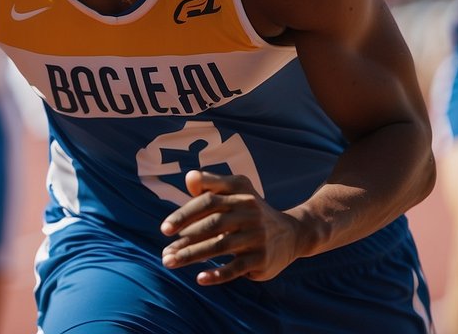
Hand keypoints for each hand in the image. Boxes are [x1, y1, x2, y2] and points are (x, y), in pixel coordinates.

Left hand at [159, 170, 303, 284]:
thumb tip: (189, 179)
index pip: (207, 201)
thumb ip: (211, 183)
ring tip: (171, 263)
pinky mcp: (262, 258)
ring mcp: (257, 236)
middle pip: (211, 224)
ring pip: (220, 246)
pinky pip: (236, 268)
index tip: (165, 229)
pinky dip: (218, 274)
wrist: (292, 233)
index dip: (184, 214)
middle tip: (165, 254)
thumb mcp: (237, 190)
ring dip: (192, 256)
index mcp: (240, 193)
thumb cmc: (251, 211)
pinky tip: (200, 279)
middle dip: (184, 240)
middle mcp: (249, 212)